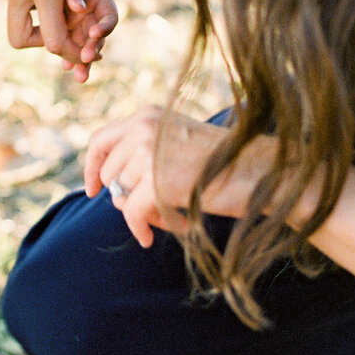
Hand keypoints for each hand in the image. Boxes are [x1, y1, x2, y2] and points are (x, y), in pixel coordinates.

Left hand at [61, 0, 117, 82]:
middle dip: (93, 50)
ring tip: (80, 75)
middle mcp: (94, 14)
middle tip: (85, 60)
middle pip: (98, 38)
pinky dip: (69, 55)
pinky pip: (70, 45)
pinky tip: (67, 66)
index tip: (94, 34)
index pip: (110, 17)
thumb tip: (77, 7)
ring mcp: (82, 23)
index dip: (105, 27)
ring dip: (82, 60)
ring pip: (85, 46)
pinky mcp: (69, 29)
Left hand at [84, 107, 266, 247]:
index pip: (100, 139)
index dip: (92, 167)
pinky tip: (150, 238)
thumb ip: (147, 157)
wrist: (262, 173)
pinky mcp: (157, 181)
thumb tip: (112, 194)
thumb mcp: (180, 147)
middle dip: (127, 198)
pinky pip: (131, 214)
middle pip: (109, 174)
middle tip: (155, 211)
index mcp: (148, 115)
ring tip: (172, 216)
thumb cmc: (227, 165)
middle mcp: (143, 127)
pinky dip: (139, 229)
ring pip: (121, 195)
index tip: (93, 190)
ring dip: (142, 213)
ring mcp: (148, 152)